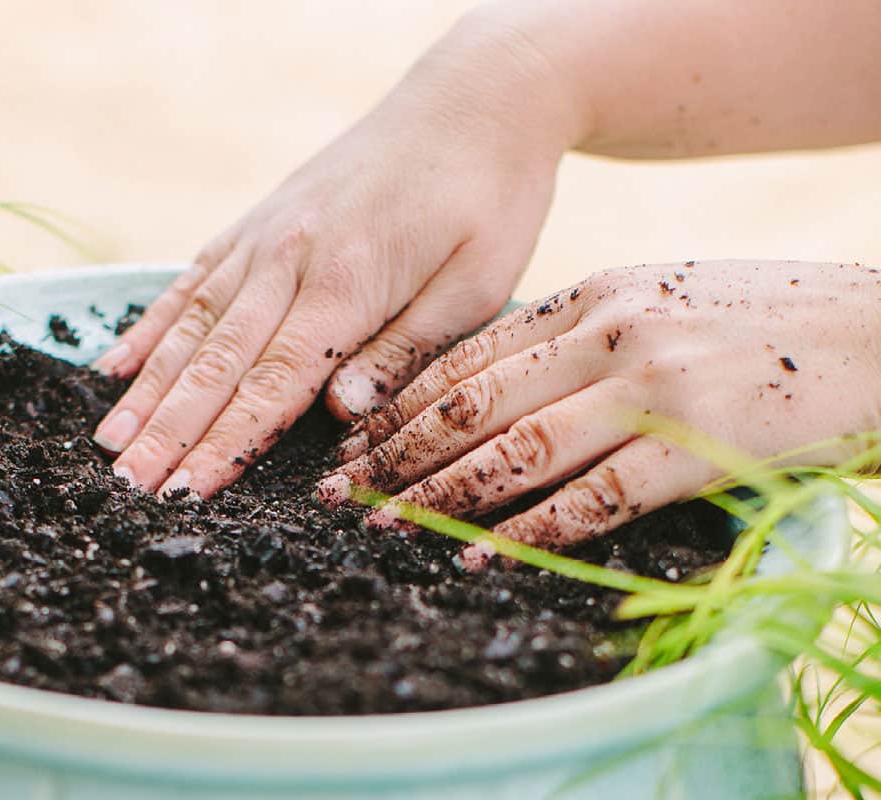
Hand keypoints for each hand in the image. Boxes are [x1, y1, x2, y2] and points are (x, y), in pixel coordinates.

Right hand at [89, 13, 582, 496]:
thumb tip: (338, 414)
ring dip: (147, 389)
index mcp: (346, 284)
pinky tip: (117, 364)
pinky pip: (193, 282)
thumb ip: (403, 350)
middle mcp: (288, 260)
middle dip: (168, 433)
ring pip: (191, 326)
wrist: (472, 100)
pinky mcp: (258, 222)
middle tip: (125, 489)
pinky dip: (151, 326)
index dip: (223, 446)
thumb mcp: (477, 283)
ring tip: (106, 442)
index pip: (272, 385)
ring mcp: (265, 238)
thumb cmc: (487, 197)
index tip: (181, 496)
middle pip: (216, 363)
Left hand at [318, 260, 880, 567]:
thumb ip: (581, 335)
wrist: (877, 332)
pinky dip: (522, 531)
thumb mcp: (658, 302)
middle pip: (472, 402)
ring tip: (382, 525)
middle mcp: (612, 332)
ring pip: (513, 447)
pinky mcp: (696, 445)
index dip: (400, 404)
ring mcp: (653, 386)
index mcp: (596, 295)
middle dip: (393, 451)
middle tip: (337, 490)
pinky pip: (587, 498)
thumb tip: (491, 388)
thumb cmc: (761, 325)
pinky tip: (474, 554)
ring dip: (436, 491)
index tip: (351, 441)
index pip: (469, 356)